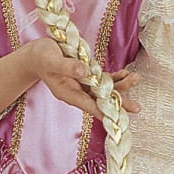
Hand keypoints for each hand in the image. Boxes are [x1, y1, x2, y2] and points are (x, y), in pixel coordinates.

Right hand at [26, 37, 140, 119]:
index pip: (88, 105)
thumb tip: (85, 72)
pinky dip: (115, 76)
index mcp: (67, 93)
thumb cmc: (41, 57)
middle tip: (136, 108)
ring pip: (105, 90)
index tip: (117, 118)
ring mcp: (84, 84)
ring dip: (121, 86)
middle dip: (119, 103)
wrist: (37, 54)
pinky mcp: (88, 74)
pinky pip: (104, 79)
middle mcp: (77, 92)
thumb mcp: (50, 60)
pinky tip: (126, 73)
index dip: (103, 111)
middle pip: (101, 100)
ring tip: (136, 79)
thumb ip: (67, 67)